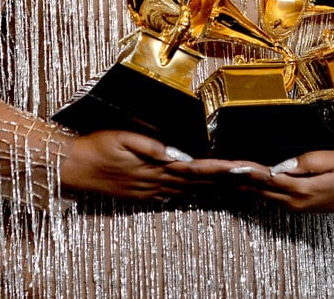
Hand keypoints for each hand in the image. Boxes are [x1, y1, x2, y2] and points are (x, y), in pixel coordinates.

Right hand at [58, 129, 245, 201]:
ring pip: (195, 192)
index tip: (248, 167)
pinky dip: (200, 196)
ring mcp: (153, 191)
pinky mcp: (146, 194)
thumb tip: (179, 152)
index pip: (200, 168)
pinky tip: (211, 195)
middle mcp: (160, 183)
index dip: (225, 169)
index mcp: (158, 167)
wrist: (73, 167)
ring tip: (246, 187)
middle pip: (203, 184)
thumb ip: (152, 145)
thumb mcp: (123, 137)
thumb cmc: (97, 145)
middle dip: (233, 181)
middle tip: (260, 179)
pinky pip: (179, 196)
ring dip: (221, 190)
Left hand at [233, 150, 333, 211]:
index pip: (268, 178)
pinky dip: (255, 190)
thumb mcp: (330, 159)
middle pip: (260, 190)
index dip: (248, 172)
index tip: (230, 167)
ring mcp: (295, 206)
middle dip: (239, 181)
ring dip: (244, 187)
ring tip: (223, 178)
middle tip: (218, 172)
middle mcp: (295, 202)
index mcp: (302, 189)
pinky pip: (270, 198)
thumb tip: (280, 165)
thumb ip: (304, 162)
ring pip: (263, 196)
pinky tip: (242, 185)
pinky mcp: (297, 205)